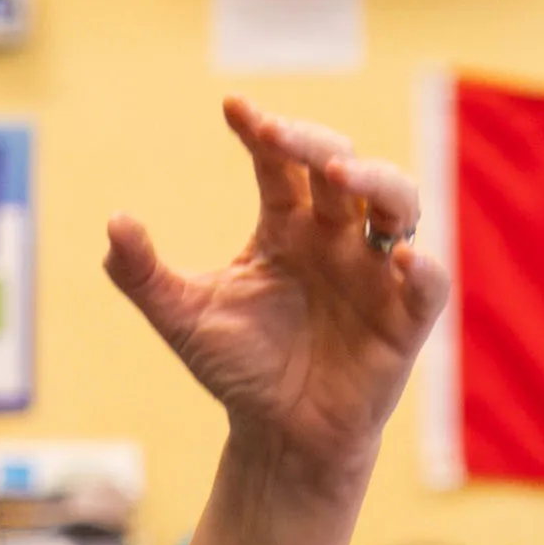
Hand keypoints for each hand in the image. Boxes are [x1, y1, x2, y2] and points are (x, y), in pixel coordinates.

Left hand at [102, 99, 449, 491]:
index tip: (233, 108)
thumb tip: (113, 223)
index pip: (280, 162)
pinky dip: (424, 266)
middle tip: (277, 134)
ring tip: (341, 174)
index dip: (261, 132)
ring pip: (396, 202)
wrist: (279, 436)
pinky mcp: (406, 318)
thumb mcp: (183, 319)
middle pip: (340, 167)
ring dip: (375, 180)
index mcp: (286, 225)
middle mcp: (336, 236)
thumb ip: (142, 274)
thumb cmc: (238, 368)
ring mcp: (376, 272)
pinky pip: (430, 282)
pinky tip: (401, 256)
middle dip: (313, 143)